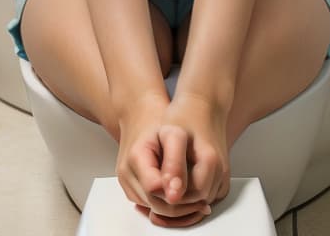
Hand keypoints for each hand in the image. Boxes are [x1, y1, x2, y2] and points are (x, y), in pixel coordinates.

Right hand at [116, 93, 211, 226]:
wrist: (141, 118)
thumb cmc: (158, 123)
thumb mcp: (172, 134)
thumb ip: (174, 163)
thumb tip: (175, 196)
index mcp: (135, 157)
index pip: (155, 189)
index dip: (177, 193)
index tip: (198, 194)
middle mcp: (126, 174)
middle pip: (155, 205)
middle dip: (181, 207)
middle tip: (204, 204)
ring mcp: (127, 184)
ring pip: (154, 210)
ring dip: (176, 211)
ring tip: (198, 203)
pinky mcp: (131, 190)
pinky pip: (151, 208)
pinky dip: (168, 208)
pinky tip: (185, 201)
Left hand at [158, 92, 230, 209]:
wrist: (202, 104)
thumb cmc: (184, 116)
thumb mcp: (171, 136)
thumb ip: (172, 167)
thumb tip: (172, 196)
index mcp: (210, 162)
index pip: (186, 199)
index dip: (166, 195)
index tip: (153, 185)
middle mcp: (221, 171)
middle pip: (194, 203)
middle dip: (174, 199)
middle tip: (156, 185)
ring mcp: (223, 174)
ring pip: (200, 201)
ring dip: (182, 198)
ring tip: (165, 181)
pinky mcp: (222, 176)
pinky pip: (205, 195)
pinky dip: (191, 193)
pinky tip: (177, 180)